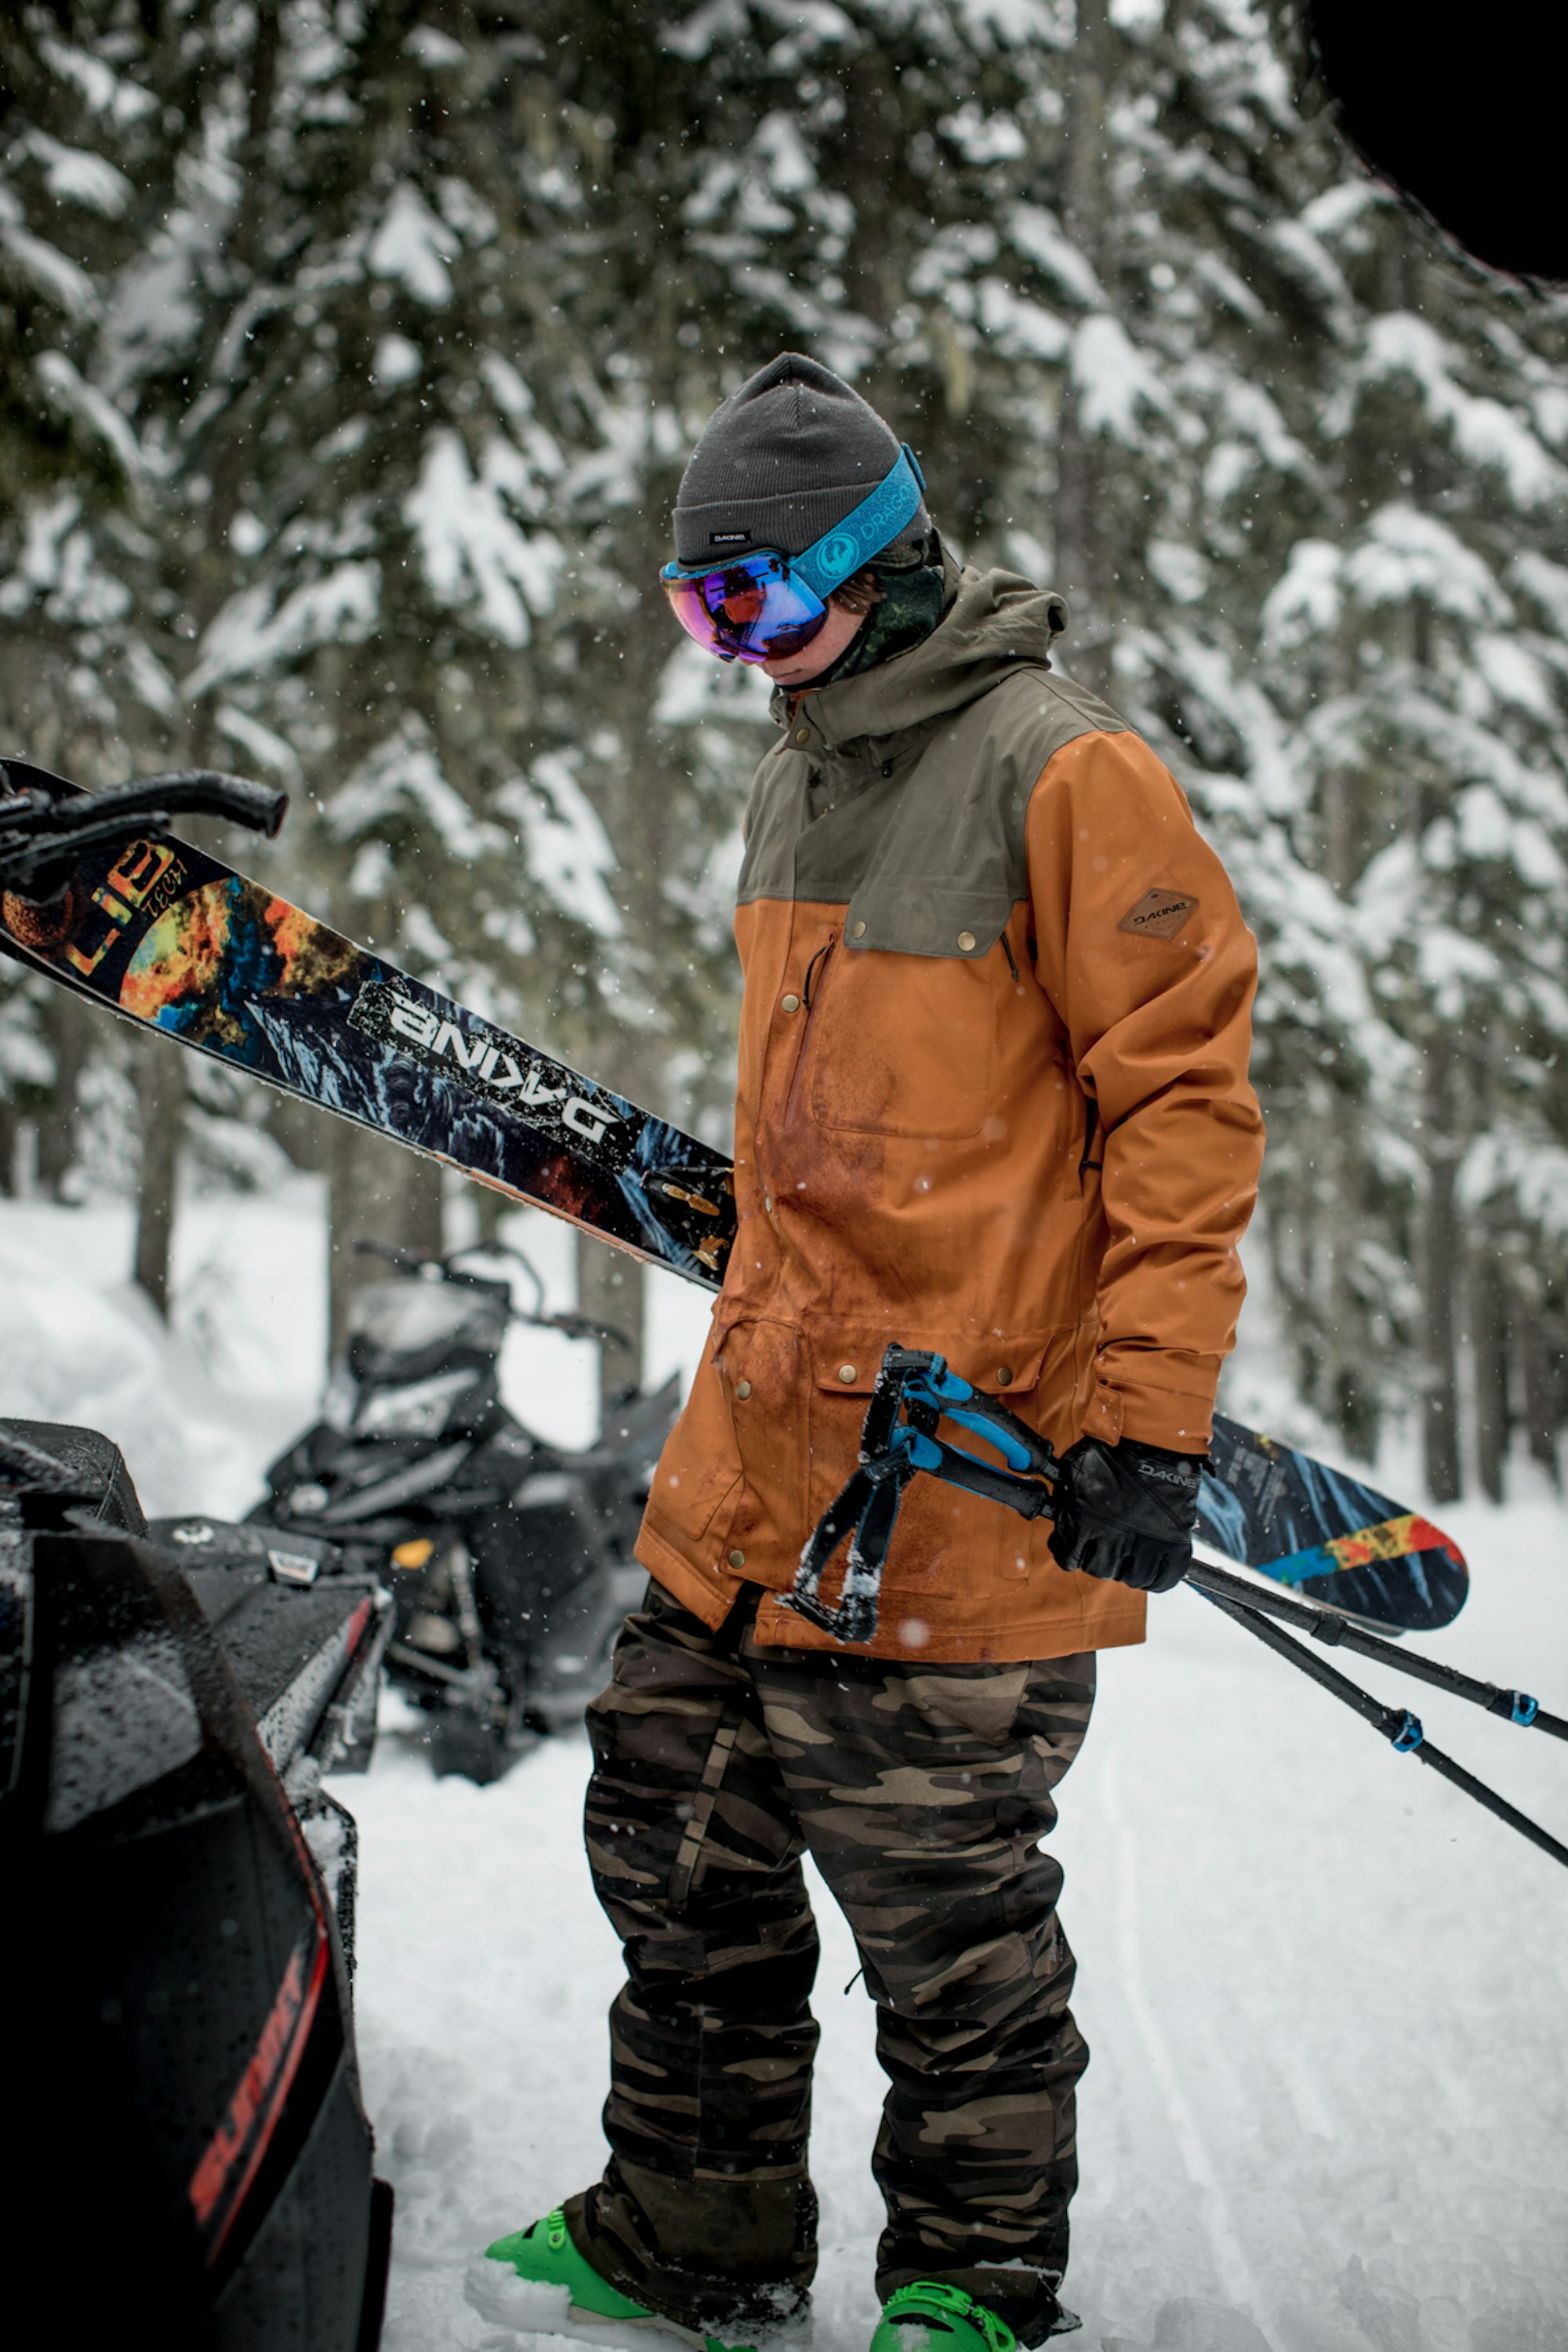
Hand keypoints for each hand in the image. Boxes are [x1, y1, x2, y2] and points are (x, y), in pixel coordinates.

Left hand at [1047, 1435, 1202, 1593]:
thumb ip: (1063, 1497)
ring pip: (1130, 1578)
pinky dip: (1157, 1577)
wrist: (1154, 1443)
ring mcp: (1145, 1545)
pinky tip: (1152, 1564)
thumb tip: (1055, 1507)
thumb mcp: (1073, 1470)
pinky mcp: (1174, 1545)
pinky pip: (1163, 1579)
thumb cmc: (1111, 1452)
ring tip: (1129, 1552)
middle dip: (1099, 1558)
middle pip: (1100, 1569)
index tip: (1075, 1547)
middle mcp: (1112, 1540)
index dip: (1070, 1552)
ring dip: (1127, 1568)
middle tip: (1105, 1544)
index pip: (1068, 1558)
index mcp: (1083, 1524)